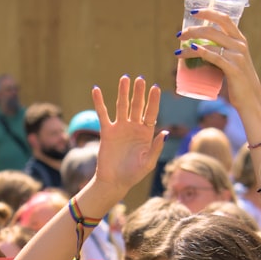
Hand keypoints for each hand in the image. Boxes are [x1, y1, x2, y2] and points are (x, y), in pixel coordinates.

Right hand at [92, 76, 166, 190]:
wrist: (114, 181)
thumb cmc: (133, 174)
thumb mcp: (148, 163)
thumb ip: (156, 148)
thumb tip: (164, 133)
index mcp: (146, 134)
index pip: (151, 113)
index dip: (154, 101)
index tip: (156, 87)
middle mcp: (134, 128)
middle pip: (137, 106)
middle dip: (139, 93)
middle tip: (140, 79)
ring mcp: (120, 128)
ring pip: (122, 106)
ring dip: (123, 92)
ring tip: (125, 78)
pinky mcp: (107, 131)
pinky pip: (103, 114)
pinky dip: (99, 102)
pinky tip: (96, 89)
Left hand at [177, 9, 260, 117]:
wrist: (251, 100)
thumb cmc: (238, 82)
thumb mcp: (233, 62)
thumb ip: (221, 52)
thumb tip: (198, 48)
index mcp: (240, 40)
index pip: (224, 19)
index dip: (208, 12)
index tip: (193, 12)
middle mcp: (240, 45)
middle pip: (213, 30)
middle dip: (194, 30)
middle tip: (180, 35)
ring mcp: (238, 57)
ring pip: (210, 44)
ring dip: (191, 44)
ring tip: (178, 50)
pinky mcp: (234, 69)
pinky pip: (215, 57)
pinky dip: (201, 52)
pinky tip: (191, 50)